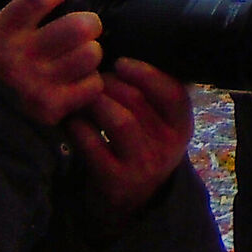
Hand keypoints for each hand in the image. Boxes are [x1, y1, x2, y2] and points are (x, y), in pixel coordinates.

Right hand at [0, 0, 104, 128]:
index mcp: (1, 33)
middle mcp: (22, 57)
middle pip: (78, 25)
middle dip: (90, 21)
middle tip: (85, 25)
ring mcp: (39, 85)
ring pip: (90, 54)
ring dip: (91, 51)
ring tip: (81, 53)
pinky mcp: (52, 110)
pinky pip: (91, 85)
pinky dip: (91, 81)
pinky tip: (78, 80)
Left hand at [66, 57, 194, 223]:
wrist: (129, 205)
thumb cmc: (141, 149)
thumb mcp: (159, 126)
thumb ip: (152, 96)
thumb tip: (132, 46)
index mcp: (181, 126)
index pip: (173, 92)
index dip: (146, 72)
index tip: (121, 62)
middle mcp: (167, 146)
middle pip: (139, 101)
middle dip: (110, 83)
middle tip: (92, 77)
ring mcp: (142, 166)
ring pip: (119, 120)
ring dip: (96, 101)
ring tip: (83, 95)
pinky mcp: (116, 181)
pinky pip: (94, 145)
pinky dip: (79, 127)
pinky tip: (70, 119)